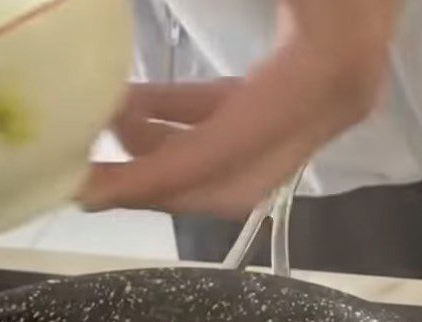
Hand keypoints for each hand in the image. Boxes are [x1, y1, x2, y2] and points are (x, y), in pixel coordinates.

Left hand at [79, 0, 400, 218]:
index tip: (90, 190)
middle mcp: (332, 102)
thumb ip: (211, 31)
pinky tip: (140, 106)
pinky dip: (189, 124)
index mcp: (326, 67)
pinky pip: (244, 126)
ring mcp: (327, 100)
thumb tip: (113, 69)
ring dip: (167, 154)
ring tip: (107, 130)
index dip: (154, 178)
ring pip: (236, 161)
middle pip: (232, 184)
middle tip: (93, 179)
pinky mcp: (314, 88)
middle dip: (159, 189)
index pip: (223, 149)